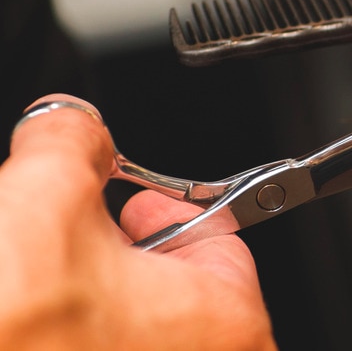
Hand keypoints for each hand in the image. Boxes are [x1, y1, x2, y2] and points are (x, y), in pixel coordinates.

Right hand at [0, 95, 274, 350]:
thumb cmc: (16, 332)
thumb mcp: (42, 197)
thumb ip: (73, 141)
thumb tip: (73, 127)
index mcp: (226, 323)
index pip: (217, 236)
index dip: (161, 204)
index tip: (126, 197)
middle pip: (163, 280)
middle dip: (103, 249)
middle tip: (61, 238)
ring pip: (119, 323)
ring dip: (73, 293)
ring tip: (29, 285)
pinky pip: (94, 346)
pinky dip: (58, 331)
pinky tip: (24, 320)